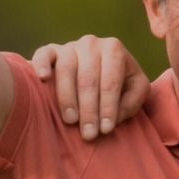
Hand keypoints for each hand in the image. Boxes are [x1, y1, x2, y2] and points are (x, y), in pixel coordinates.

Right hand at [31, 36, 149, 139]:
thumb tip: (113, 115)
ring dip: (67, 97)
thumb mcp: (136, 89)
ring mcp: (70, 46)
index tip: (106, 130)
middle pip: (88, 79)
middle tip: (89, 134)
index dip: (108, 107)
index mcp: (114, 49)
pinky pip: (44, 54)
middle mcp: (91, 44)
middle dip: (89, 110)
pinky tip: (43, 79)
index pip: (110, 82)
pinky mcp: (51, 50)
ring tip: (71, 120)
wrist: (101, 68)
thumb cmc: (122, 82)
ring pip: (66, 69)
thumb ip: (132, 100)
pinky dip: (41, 64)